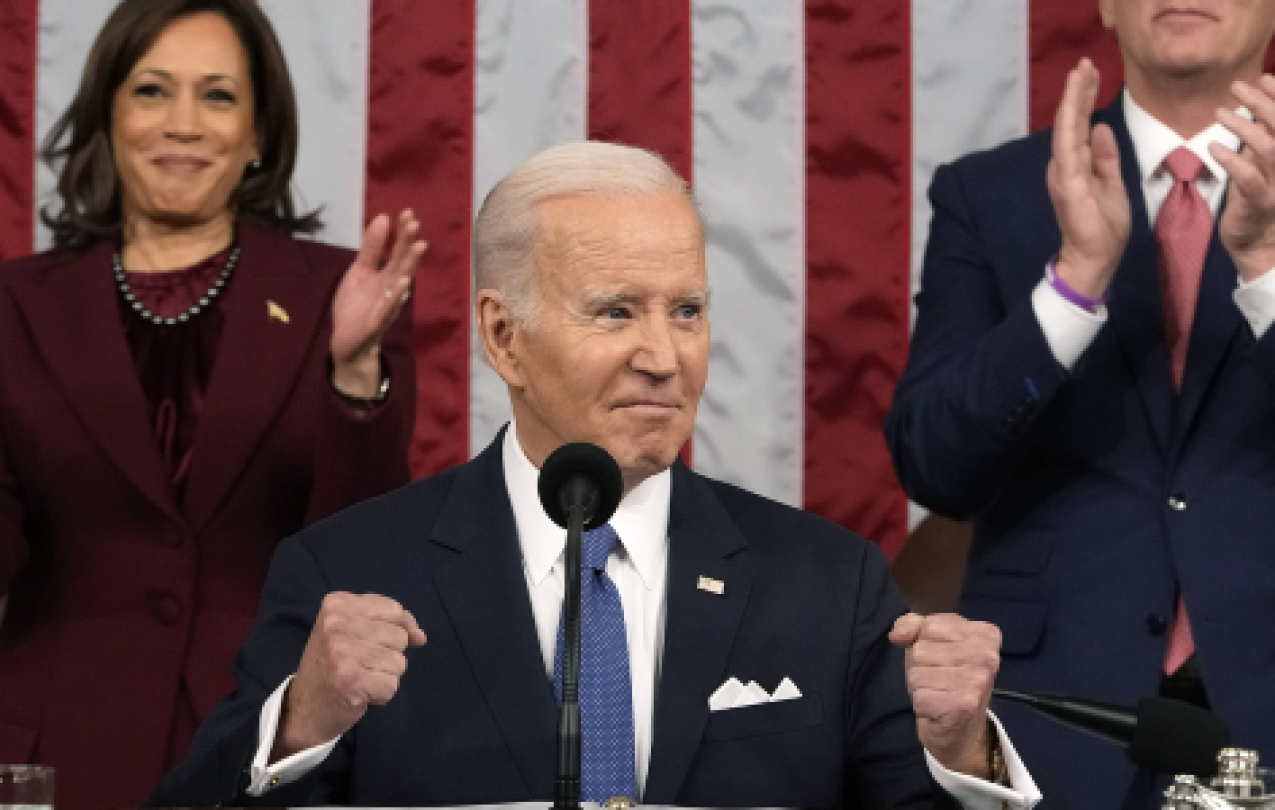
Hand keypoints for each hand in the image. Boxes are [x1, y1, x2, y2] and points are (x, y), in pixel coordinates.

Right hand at [273, 592, 425, 760]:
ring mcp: (342, 652)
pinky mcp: (351, 680)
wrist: (302, 709)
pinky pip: (392, 684)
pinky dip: (382, 694)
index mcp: (337, 605)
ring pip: (399, 662)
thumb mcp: (351, 631)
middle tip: (361, 664)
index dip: (400, 627)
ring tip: (360, 678)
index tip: (385, 643)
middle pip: (399, 636)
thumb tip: (420, 636)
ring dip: (386, 676)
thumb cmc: (331, 666)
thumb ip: (388, 624)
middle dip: (389, 655)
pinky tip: (360, 693)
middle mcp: (337, 624)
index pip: (392, 608)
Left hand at [330, 210, 426, 397]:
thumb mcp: (359, 271)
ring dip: (409, 265)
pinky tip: (403, 282)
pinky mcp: (377, 321)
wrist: (347, 341)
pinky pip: (388, 306)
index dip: (402, 233)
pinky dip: (396, 295)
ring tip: (419, 247)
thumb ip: (370, 248)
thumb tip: (383, 218)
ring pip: (400, 282)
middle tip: (415, 223)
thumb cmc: (356, 305)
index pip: (397, 250)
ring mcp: (386, 304)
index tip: (408, 212)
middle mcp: (392, 288)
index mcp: (386, 274)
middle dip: (408, 244)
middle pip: (402, 263)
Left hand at [890, 612, 1000, 778]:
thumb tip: (898, 635)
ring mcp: (977, 682)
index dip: (925, 641)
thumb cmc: (945, 676)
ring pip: (917, 672)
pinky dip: (921, 702)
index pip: (931, 625)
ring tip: (938, 691)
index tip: (943, 656)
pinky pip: (919, 694)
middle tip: (940, 678)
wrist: (960, 727)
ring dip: (920, 684)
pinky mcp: (962, 706)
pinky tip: (937, 706)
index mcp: (985, 634)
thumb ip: (912, 624)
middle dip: (921, 665)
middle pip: (921, 649)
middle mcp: (986, 657)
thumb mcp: (930, 641)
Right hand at [1046, 58, 1130, 298]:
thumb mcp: (1111, 184)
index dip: (1084, 98)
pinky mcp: (1068, 182)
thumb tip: (1100, 128)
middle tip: (1085, 62)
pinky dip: (1069, 123)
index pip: (1078, 125)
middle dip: (1077, 90)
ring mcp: (1064, 173)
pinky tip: (1073, 104)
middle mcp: (1064, 165)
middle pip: (1069, 121)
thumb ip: (1105, 157)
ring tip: (1079, 72)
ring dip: (1072, 99)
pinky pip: (1067, 147)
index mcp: (1075, 166)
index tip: (1092, 73)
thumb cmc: (1103, 227)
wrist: (1095, 258)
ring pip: (1066, 128)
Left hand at [1213, 75, 1274, 283]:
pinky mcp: (1262, 204)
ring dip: (1243, 126)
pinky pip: (1249, 179)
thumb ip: (1264, 137)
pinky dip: (1231, 160)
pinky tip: (1213, 146)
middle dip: (1261, 103)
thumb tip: (1258, 104)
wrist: (1261, 246)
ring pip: (1268, 148)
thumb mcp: (1263, 164)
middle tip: (1237, 86)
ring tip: (1220, 112)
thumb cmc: (1260, 200)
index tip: (1263, 77)